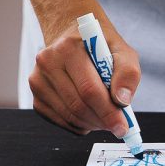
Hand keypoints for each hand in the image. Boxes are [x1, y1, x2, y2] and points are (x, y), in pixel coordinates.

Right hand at [29, 8, 140, 137]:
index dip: (108, 112)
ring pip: (70, 117)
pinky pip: (62, 122)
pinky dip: (80, 125)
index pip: (89, 89)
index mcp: (68, 48)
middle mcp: (47, 63)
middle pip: (78, 106)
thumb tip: (122, 101)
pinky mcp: (37, 98)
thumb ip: (127, 74)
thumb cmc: (99, 46)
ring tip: (106, 117)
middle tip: (118, 124)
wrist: (72, 37)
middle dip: (102, 120)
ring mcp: (38, 81)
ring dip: (92, 124)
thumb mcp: (122, 51)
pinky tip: (90, 114)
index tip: (123, 127)